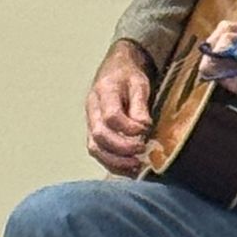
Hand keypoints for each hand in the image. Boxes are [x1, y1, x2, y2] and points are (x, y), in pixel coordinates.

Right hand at [87, 41, 153, 176]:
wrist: (115, 68)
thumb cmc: (129, 75)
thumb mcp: (139, 82)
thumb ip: (140, 104)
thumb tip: (144, 126)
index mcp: (104, 92)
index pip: (111, 116)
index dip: (128, 128)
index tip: (146, 130)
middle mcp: (92, 109)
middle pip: (99, 135)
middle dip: (121, 148)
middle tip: (142, 151)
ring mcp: (90, 122)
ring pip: (95, 148)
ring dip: (115, 161)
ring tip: (136, 166)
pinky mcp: (94, 132)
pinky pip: (98, 152)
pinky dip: (112, 164)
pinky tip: (130, 169)